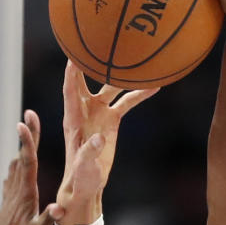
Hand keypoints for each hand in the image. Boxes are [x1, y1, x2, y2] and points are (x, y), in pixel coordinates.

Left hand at [0, 110, 55, 224]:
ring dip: (22, 149)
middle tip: (29, 115)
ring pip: (16, 166)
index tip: (24, 122)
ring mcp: (10, 197)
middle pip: (22, 157)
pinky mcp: (8, 204)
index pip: (28, 163)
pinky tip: (17, 166)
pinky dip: (17, 166)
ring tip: (27, 133)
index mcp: (25, 195)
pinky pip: (12, 178)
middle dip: (27, 136)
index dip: (27, 141)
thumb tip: (58, 207)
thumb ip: (47, 219)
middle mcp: (16, 191)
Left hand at [54, 61, 154, 224]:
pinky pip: (126, 103)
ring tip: (138, 60)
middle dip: (93, 61)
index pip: (70, 90)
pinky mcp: (111, 120)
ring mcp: (99, 113)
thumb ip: (89, 152)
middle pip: (88, 79)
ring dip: (123, 75)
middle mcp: (85, 110)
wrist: (87, 185)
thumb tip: (99, 139)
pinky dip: (139, 95)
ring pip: (112, 88)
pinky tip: (154, 86)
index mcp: (73, 118)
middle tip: (102, 39)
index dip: (72, 72)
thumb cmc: (79, 177)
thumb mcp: (83, 166)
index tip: (74, 53)